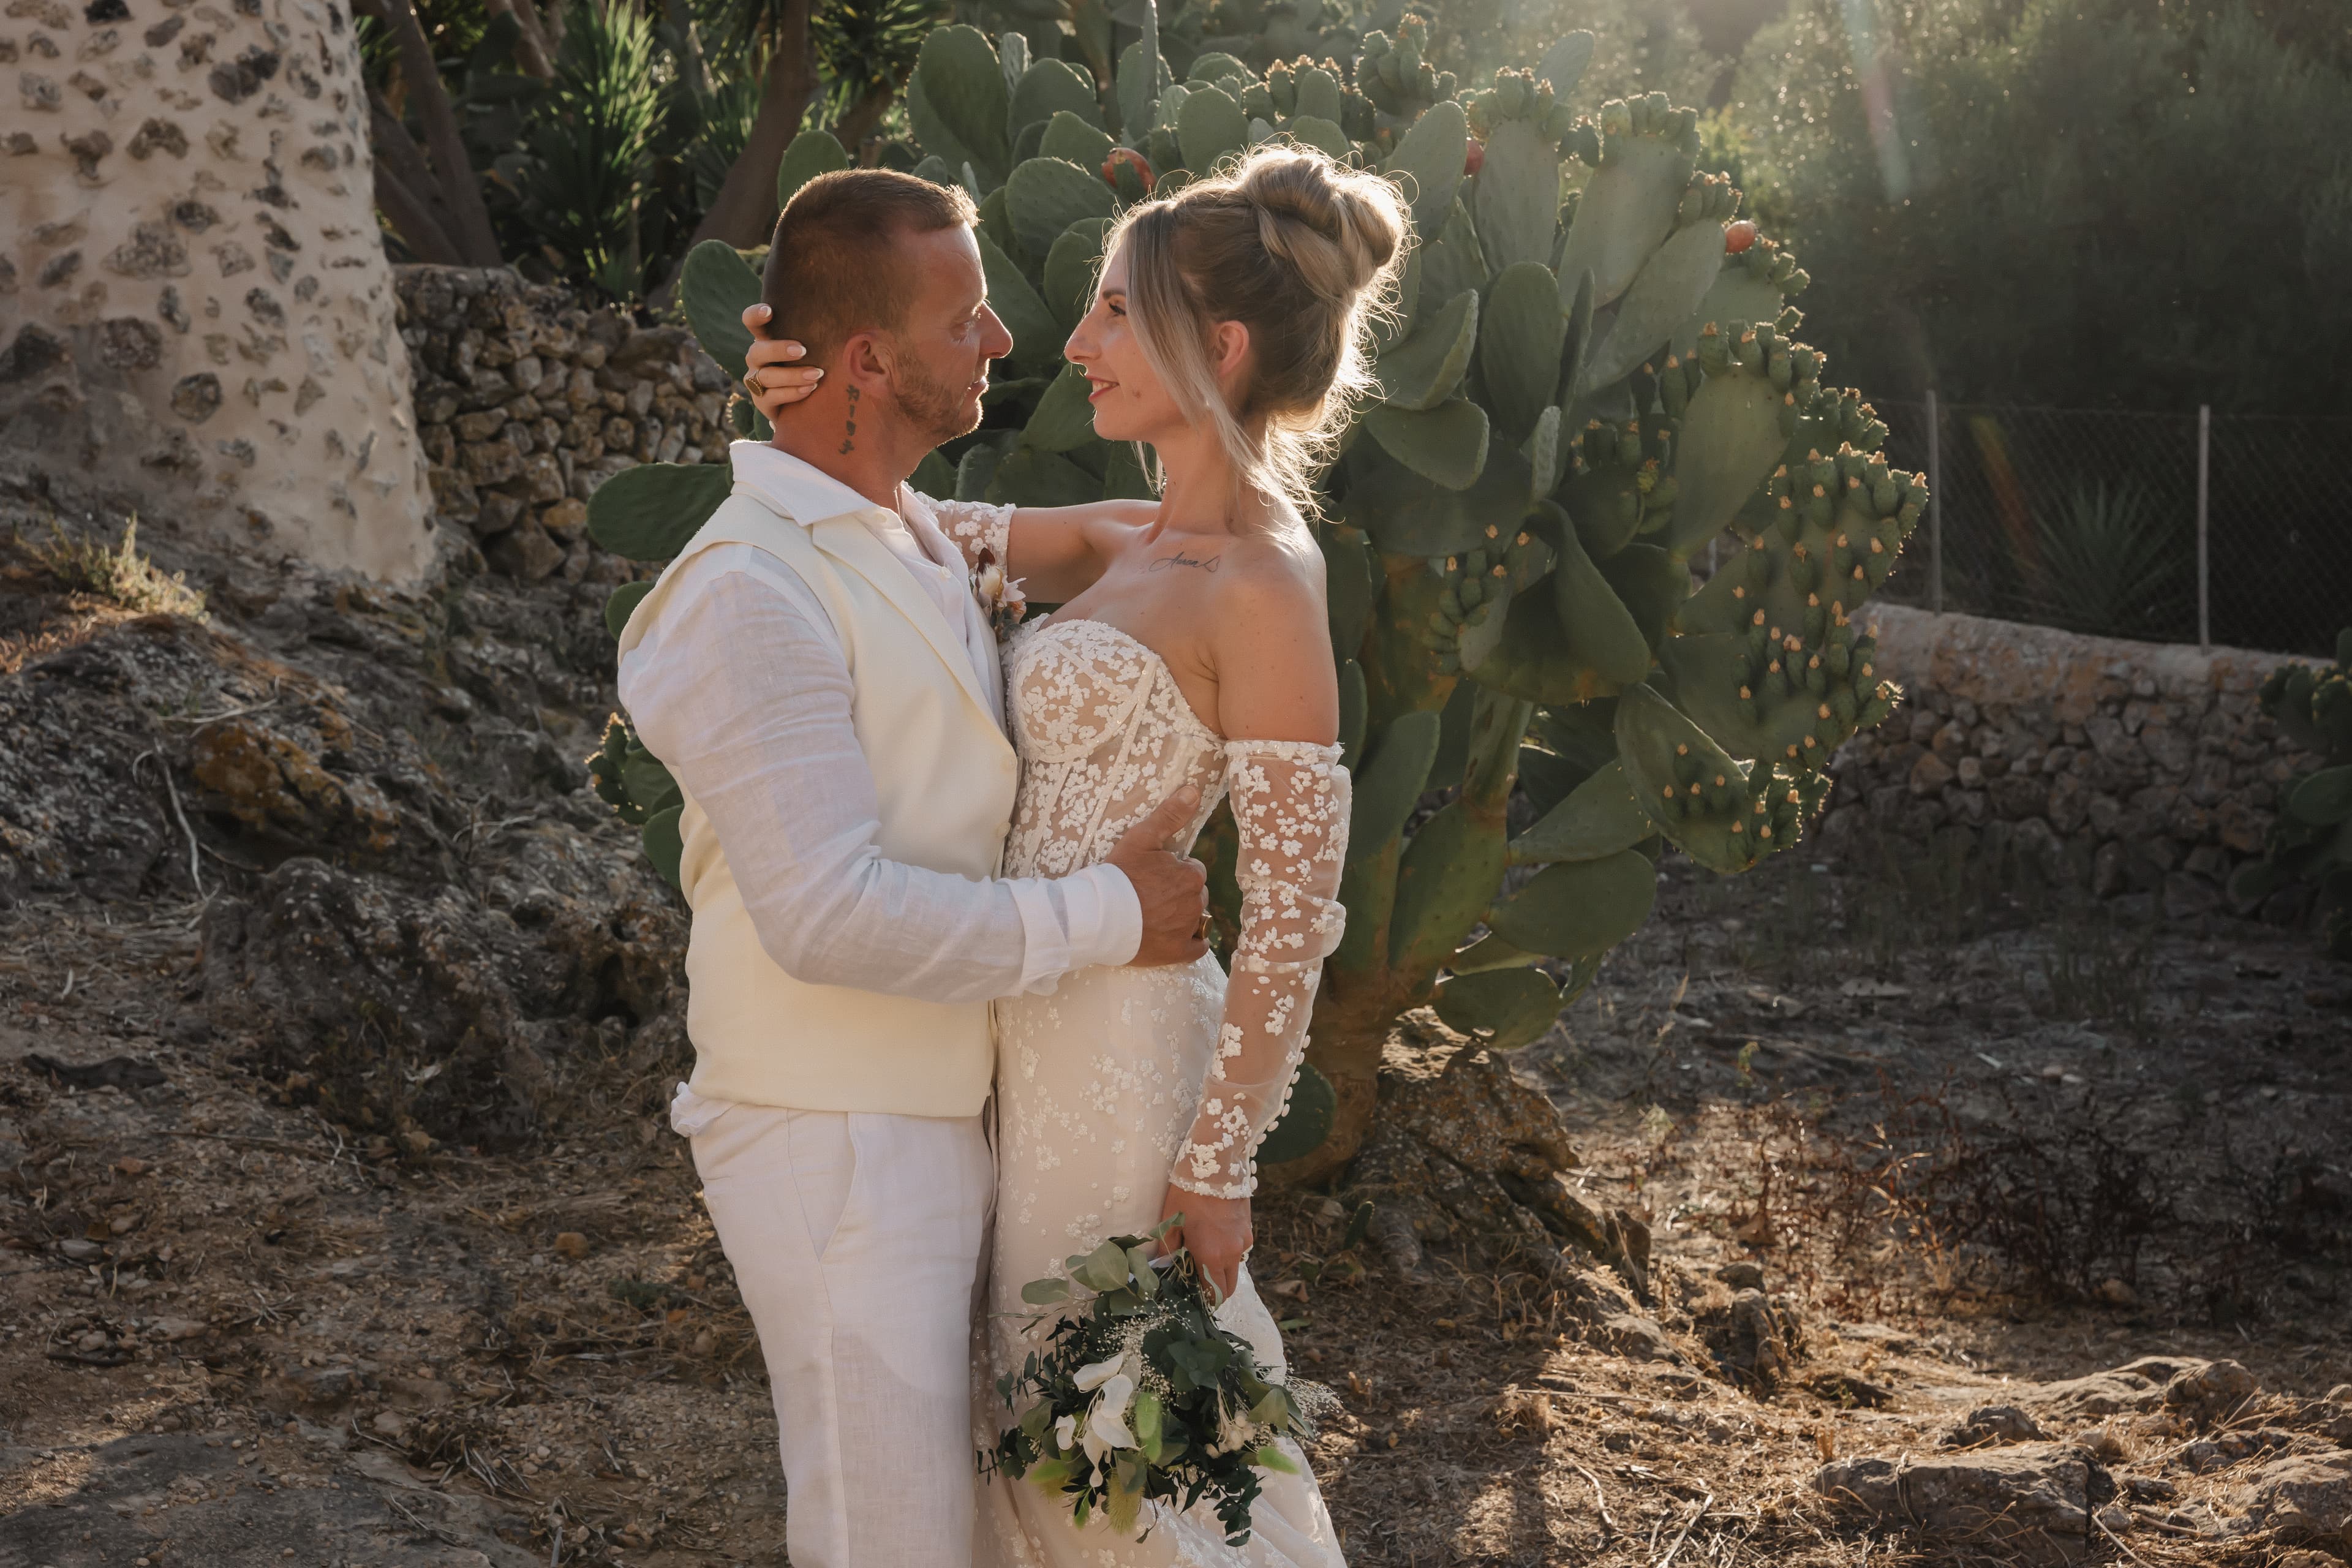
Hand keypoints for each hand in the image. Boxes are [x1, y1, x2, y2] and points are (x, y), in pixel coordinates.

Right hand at [740, 304, 822, 421]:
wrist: (806, 404)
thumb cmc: (812, 365)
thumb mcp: (815, 349)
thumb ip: (820, 335)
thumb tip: (856, 328)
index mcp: (766, 339)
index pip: (751, 322)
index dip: (755, 315)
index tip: (769, 311)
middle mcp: (757, 358)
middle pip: (757, 351)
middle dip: (778, 349)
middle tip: (802, 350)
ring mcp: (756, 381)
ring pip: (766, 376)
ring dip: (792, 375)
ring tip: (816, 375)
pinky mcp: (762, 402)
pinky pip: (771, 397)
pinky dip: (791, 393)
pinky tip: (809, 389)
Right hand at [1106, 785, 1209, 966]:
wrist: (1096, 916)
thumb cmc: (1118, 874)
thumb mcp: (1142, 838)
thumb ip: (1170, 815)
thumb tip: (1194, 790)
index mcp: (1191, 876)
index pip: (1192, 871)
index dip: (1173, 871)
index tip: (1153, 876)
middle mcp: (1195, 902)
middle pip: (1195, 894)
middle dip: (1178, 893)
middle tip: (1150, 895)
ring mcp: (1187, 929)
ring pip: (1195, 918)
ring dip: (1181, 916)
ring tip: (1153, 915)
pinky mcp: (1177, 952)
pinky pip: (1198, 947)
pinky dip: (1191, 943)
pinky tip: (1173, 938)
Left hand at [1157, 1185, 1250, 1304]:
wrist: (1216, 1165)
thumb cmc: (1188, 1194)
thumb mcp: (1170, 1223)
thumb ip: (1168, 1251)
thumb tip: (1163, 1268)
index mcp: (1211, 1256)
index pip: (1213, 1294)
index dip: (1204, 1300)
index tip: (1193, 1297)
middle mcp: (1232, 1253)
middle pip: (1229, 1287)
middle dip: (1215, 1290)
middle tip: (1198, 1282)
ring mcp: (1243, 1241)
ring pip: (1235, 1268)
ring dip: (1222, 1271)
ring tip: (1204, 1256)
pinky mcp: (1249, 1229)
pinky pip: (1239, 1250)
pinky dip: (1228, 1253)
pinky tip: (1214, 1238)